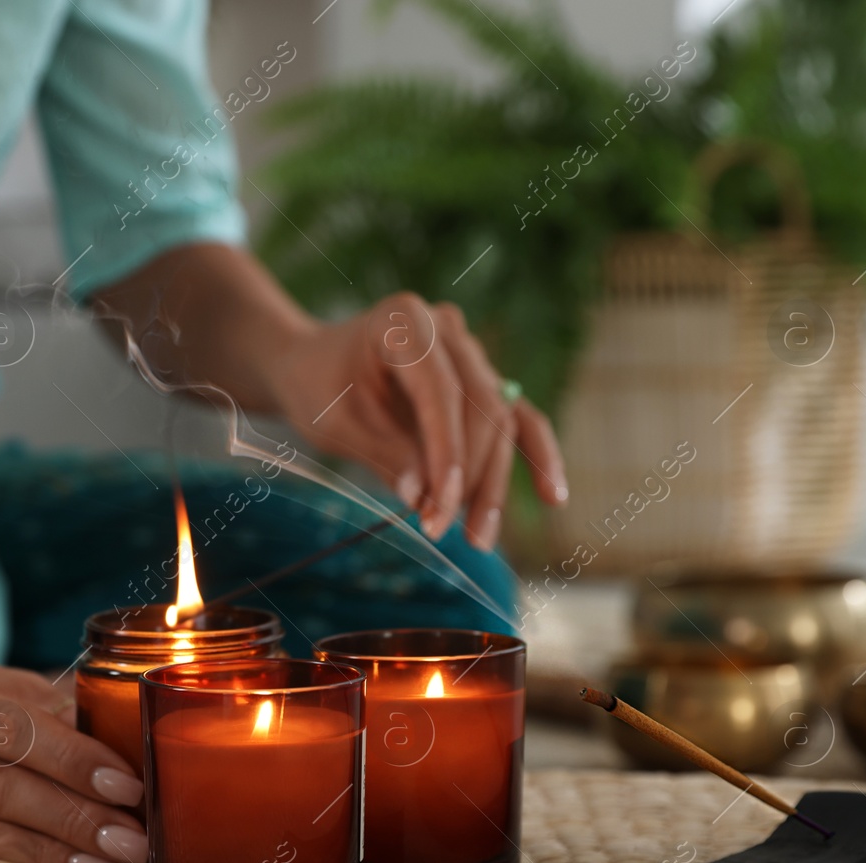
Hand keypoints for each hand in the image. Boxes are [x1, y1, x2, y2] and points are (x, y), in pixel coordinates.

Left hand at [268, 293, 568, 547]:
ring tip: (481, 538)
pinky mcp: (480, 381)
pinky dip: (532, 457)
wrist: (312, 366)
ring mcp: (469, 354)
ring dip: (496, 481)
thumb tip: (426, 499)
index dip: (446, 455)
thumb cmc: (317, 388)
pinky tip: (553, 496)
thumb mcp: (336, 422)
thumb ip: (383, 454)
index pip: (441, 394)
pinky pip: (516, 419)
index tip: (439, 511)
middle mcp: (447, 330)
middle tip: (448, 533)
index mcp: (406, 321)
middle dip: (470, 477)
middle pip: (481, 407)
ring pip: (504, 419)